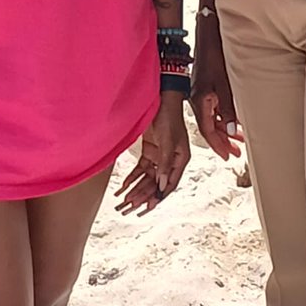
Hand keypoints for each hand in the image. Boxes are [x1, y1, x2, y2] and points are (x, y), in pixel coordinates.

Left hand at [114, 93, 189, 215]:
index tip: (148, 207)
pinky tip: (124, 185)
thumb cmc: (169, 115)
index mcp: (181, 159)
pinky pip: (141, 168)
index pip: (169, 183)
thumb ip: (165, 162)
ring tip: (125, 201)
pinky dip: (133, 177)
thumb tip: (161, 184)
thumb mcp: (169, 140)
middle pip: (156, 183)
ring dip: (136, 188)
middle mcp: (171, 160)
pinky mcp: (150, 150)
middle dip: (143, 196)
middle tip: (131, 208)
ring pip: (148, 178)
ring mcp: (160, 155)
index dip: (159, 196)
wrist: (161, 97)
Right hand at [190, 19, 242, 159]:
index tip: (228, 157)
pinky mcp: (203, 87)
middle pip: (209, 127)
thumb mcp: (224, 84)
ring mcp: (199, 94)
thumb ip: (228, 108)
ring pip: (211, 119)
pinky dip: (222, 118)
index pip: (207, 130)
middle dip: (222, 141)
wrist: (207, 36)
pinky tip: (233, 120)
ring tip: (239, 139)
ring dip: (224, 130)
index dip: (218, 145)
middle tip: (236, 154)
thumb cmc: (215, 57)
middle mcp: (197, 100)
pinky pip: (212, 109)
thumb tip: (232, 130)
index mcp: (200, 101)